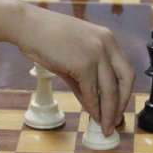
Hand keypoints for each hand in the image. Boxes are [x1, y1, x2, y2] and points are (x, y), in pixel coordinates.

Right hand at [13, 8, 134, 134]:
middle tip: (115, 120)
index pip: (125, 69)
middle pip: (125, 79)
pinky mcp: (83, 64)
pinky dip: (93, 107)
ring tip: (105, 125)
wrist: (27, 26)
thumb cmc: (46, 38)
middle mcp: (106, 44)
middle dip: (121, 104)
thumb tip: (93, 104)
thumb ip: (85, 80)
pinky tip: (92, 115)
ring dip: (108, 111)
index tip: (118, 107)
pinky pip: (92, 92)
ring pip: (111, 89)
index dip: (124, 92)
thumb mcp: (73, 56)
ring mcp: (96, 53)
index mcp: (107, 39)